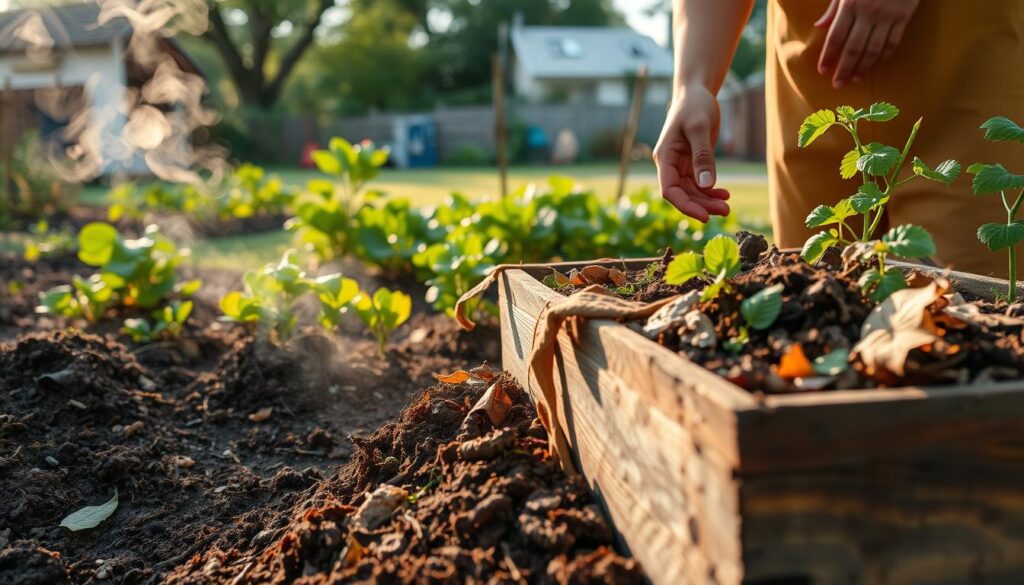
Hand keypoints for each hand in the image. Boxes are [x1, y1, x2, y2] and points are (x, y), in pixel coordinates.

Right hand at [653, 86, 730, 222]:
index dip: (685, 205)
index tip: (704, 216)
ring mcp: (680, 165)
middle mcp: (669, 164)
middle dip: (702, 205)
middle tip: (726, 211)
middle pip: (682, 194)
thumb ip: (702, 156)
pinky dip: (711, 191)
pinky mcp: (692, 162)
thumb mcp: (699, 127)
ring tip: (727, 207)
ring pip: (692, 191)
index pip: (669, 189)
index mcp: (664, 157)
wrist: (696, 92)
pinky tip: (724, 194)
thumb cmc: (695, 105)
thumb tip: (706, 184)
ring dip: (707, 201)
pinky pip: (699, 183)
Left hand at [816, 0, 919, 88]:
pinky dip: (883, 56)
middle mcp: (868, 13)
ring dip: (863, 68)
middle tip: (837, 84)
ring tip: (854, 79)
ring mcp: (888, 16)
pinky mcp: (905, 16)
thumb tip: (819, 26)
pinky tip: (875, 64)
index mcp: (850, 5)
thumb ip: (833, 7)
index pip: (835, 37)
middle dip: (843, 69)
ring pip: (873, 50)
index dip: (828, 56)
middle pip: (853, 49)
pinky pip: (893, 42)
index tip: (822, 71)